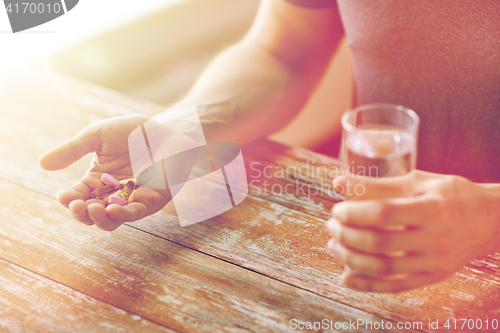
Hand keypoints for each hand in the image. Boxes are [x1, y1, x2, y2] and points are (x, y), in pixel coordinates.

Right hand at [39, 114, 171, 230]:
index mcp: (97, 181)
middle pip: (92, 215)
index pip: (79, 197)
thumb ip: (73, 150)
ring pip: (111, 221)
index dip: (70, 200)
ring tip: (92, 209)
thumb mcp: (97, 136)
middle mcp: (112, 195)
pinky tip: (113, 210)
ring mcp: (132, 200)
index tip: (64, 196)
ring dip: (99, 219)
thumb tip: (42, 164)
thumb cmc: (131, 131)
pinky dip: (123, 214)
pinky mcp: (152, 201)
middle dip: (82, 213)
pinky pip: (136, 213)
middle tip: (78, 206)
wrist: (164, 128)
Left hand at [327, 170, 499, 291]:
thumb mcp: (420, 182)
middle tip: (332, 225)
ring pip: (383, 267)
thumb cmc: (451, 195)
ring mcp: (433, 262)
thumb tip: (339, 183)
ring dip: (350, 258)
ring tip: (334, 245)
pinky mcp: (431, 277)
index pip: (383, 213)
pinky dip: (367, 284)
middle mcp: (434, 238)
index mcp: (431, 209)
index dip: (354, 212)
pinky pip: (395, 286)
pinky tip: (347, 277)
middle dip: (347, 235)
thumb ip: (379, 184)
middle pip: (379, 242)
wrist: (490, 220)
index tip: (338, 210)